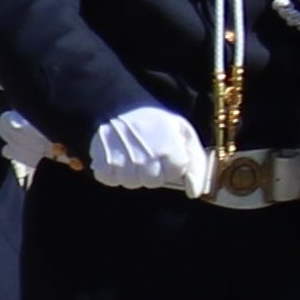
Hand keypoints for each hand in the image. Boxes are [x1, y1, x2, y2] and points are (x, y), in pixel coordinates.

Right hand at [86, 103, 215, 195]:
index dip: (172, 165)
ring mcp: (123, 162)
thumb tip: (194, 192)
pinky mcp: (103, 163)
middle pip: (153, 182)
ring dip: (133, 172)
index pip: (175, 174)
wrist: (120, 106)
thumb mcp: (183, 132)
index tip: (167, 153)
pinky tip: (117, 157)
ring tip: (133, 154)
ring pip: (132, 183)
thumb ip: (196, 163)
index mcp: (169, 149)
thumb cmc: (155, 122)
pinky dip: (112, 172)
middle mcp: (146, 158)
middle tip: (148, 153)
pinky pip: (110, 180)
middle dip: (153, 171)